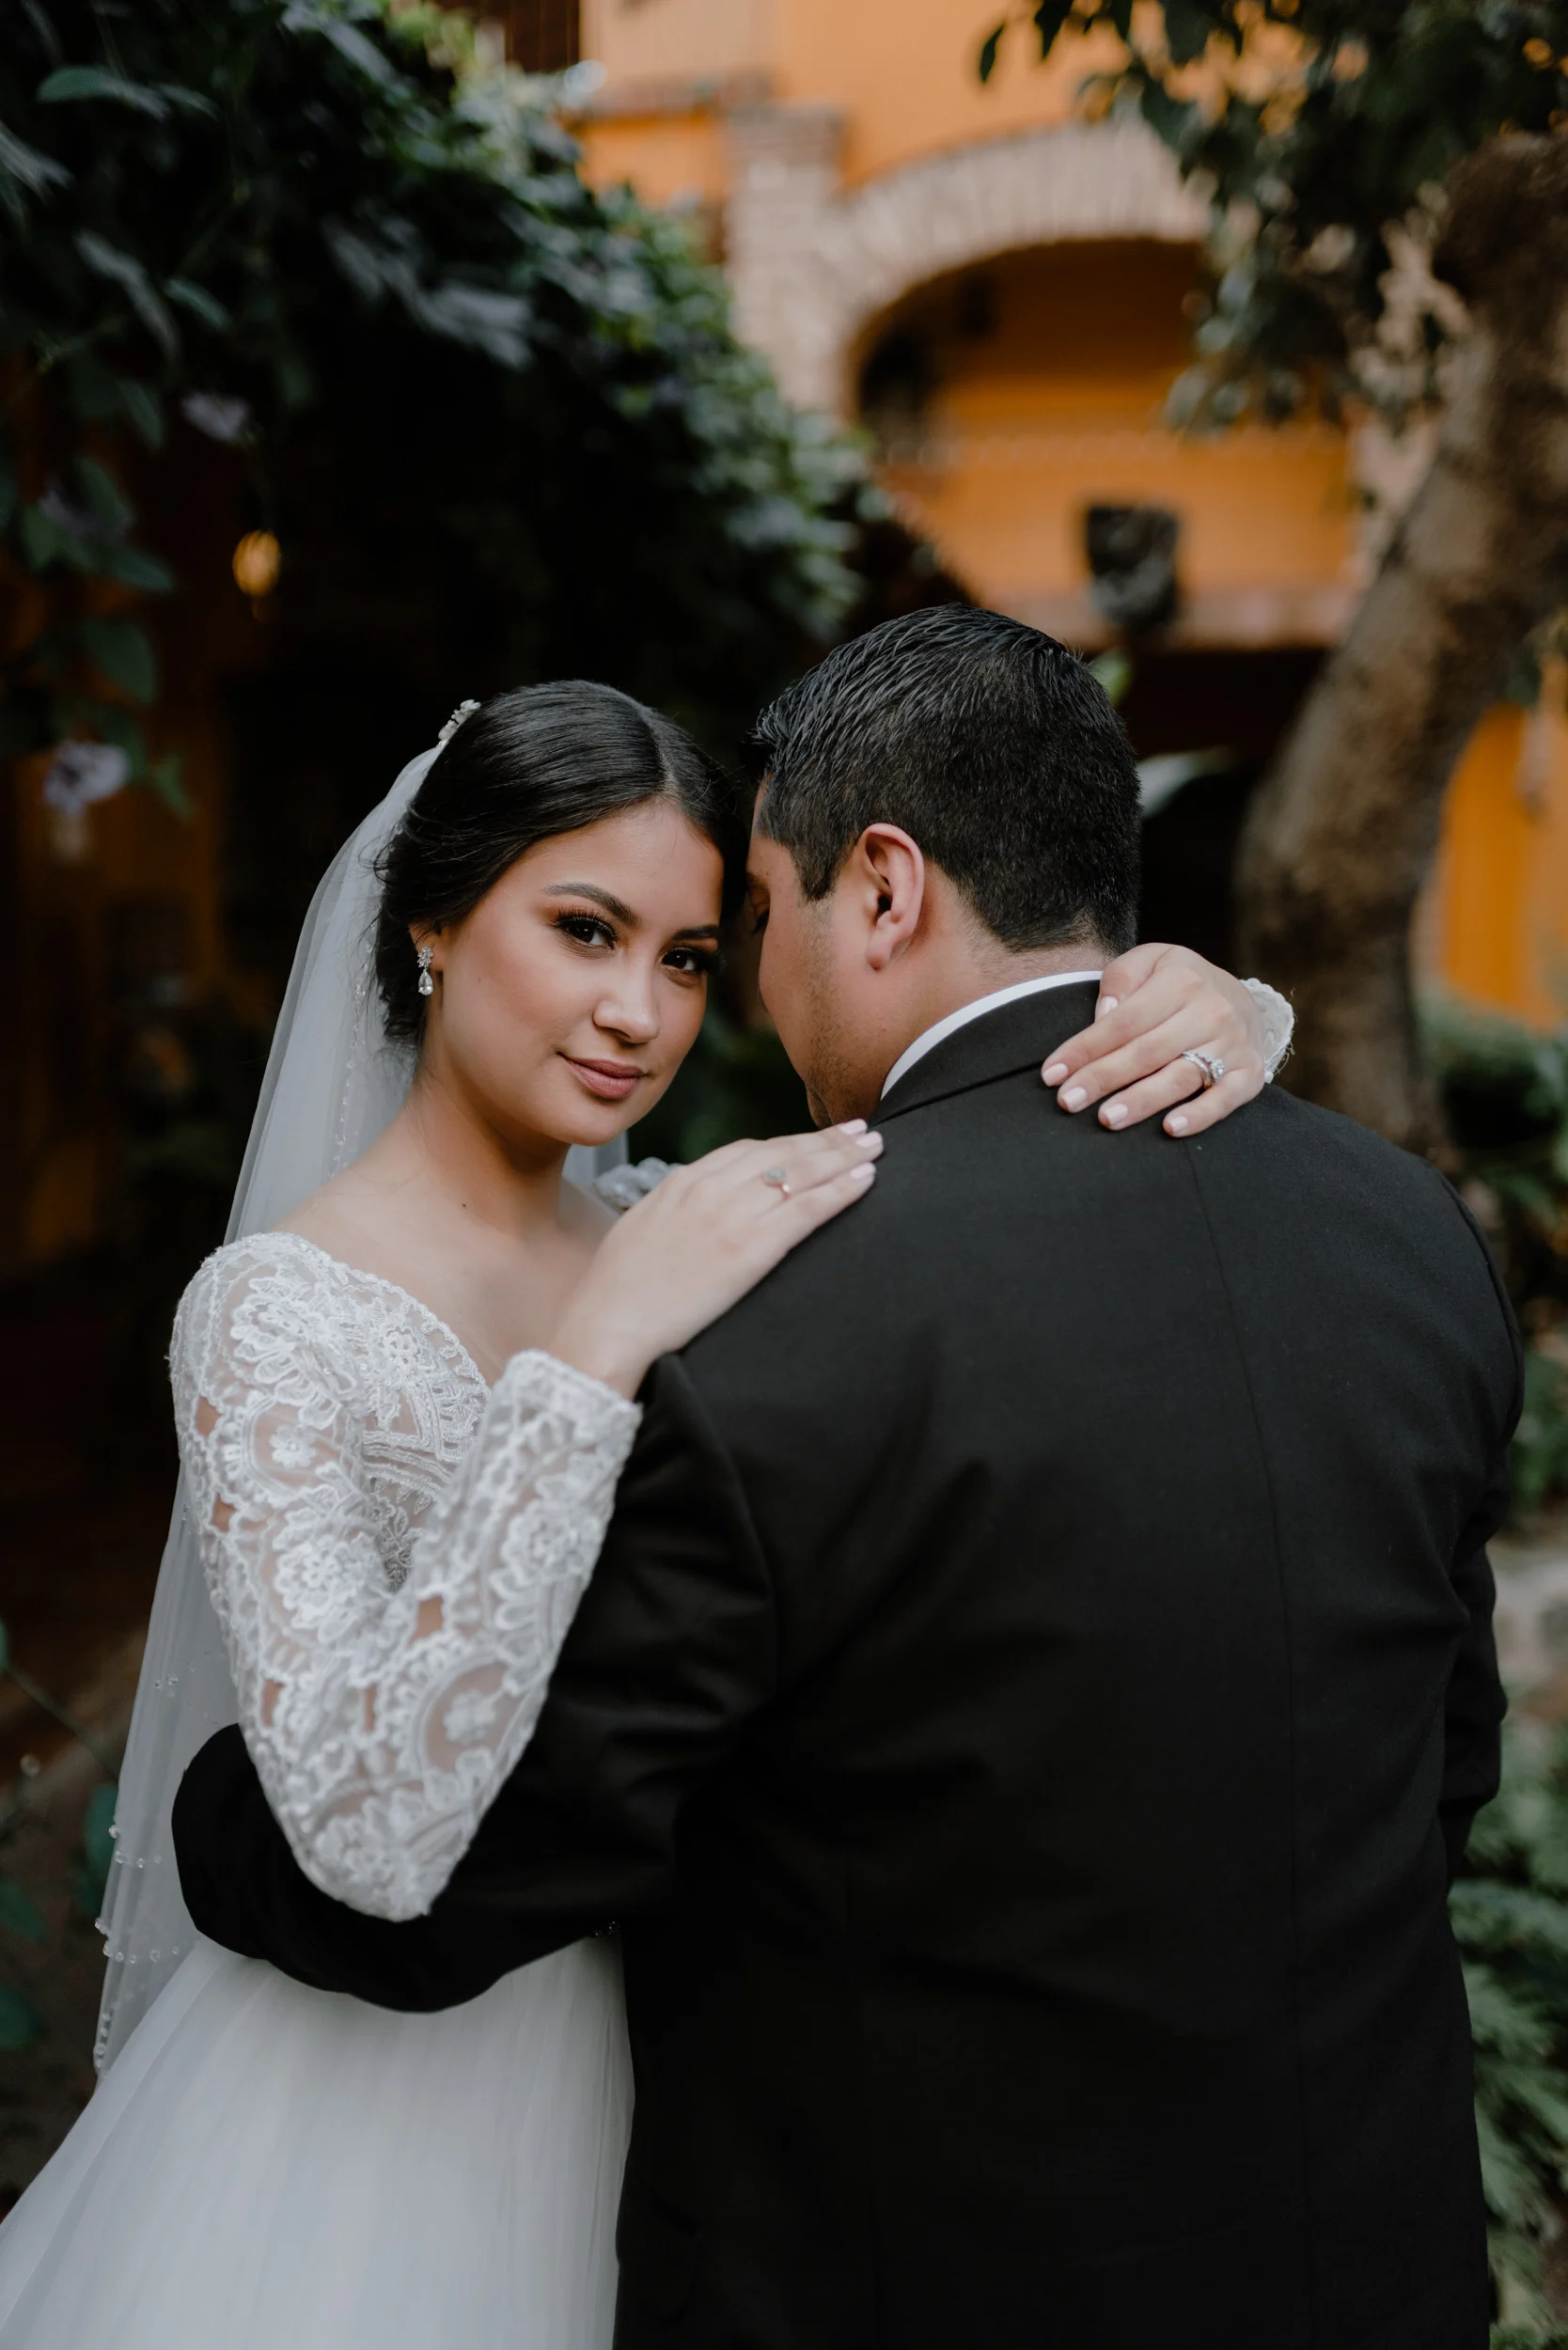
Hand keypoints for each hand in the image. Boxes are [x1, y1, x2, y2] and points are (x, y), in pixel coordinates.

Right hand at [550, 1126, 881, 1395]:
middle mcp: (709, 1189)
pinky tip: (866, 1180)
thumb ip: (672, 1216)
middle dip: (824, 1140)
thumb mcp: (639, 1234)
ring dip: (844, 1156)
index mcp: (680, 1183)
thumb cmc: (615, 1295)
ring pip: (801, 1173)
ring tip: (874, 1146)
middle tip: (860, 1129)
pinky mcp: (751, 1248)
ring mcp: (732, 1216)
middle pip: (781, 1152)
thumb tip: (690, 1219)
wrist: (606, 1326)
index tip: (813, 1139)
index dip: (787, 1142)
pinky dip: (841, 1190)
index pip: (747, 1150)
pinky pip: (807, 1209)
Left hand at [1040, 944, 1273, 1137]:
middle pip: (1147, 1051)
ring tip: (1107, 1119)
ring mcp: (1232, 1044)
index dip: (1085, 1049)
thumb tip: (1104, 1016)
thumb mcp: (1151, 962)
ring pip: (1181, 1076)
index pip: (1123, 1021)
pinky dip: (1200, 1115)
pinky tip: (1170, 1129)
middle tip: (1068, 1102)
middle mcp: (1211, 1011)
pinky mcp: (1249, 1072)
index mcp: (1181, 980)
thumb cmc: (1180, 983)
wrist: (1244, 998)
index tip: (1052, 1074)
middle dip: (1103, 1078)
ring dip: (1142, 1100)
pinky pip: (1225, 1098)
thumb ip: (1122, 979)